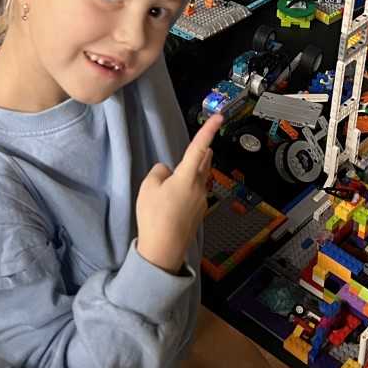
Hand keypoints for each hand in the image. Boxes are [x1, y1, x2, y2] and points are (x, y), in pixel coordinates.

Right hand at [136, 114, 221, 273]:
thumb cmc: (155, 216)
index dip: (208, 130)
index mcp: (188, 176)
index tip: (219, 117)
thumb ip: (158, 172)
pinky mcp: (198, 213)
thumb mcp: (148, 188)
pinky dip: (190, 187)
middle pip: (205, 162)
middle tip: (202, 144)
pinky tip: (177, 196)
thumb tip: (167, 171)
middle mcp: (200, 186)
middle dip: (204, 151)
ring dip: (197, 170)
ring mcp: (201, 201)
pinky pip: (196, 192)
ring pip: (202, 178)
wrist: (163, 250)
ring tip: (185, 169)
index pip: (199, 147)